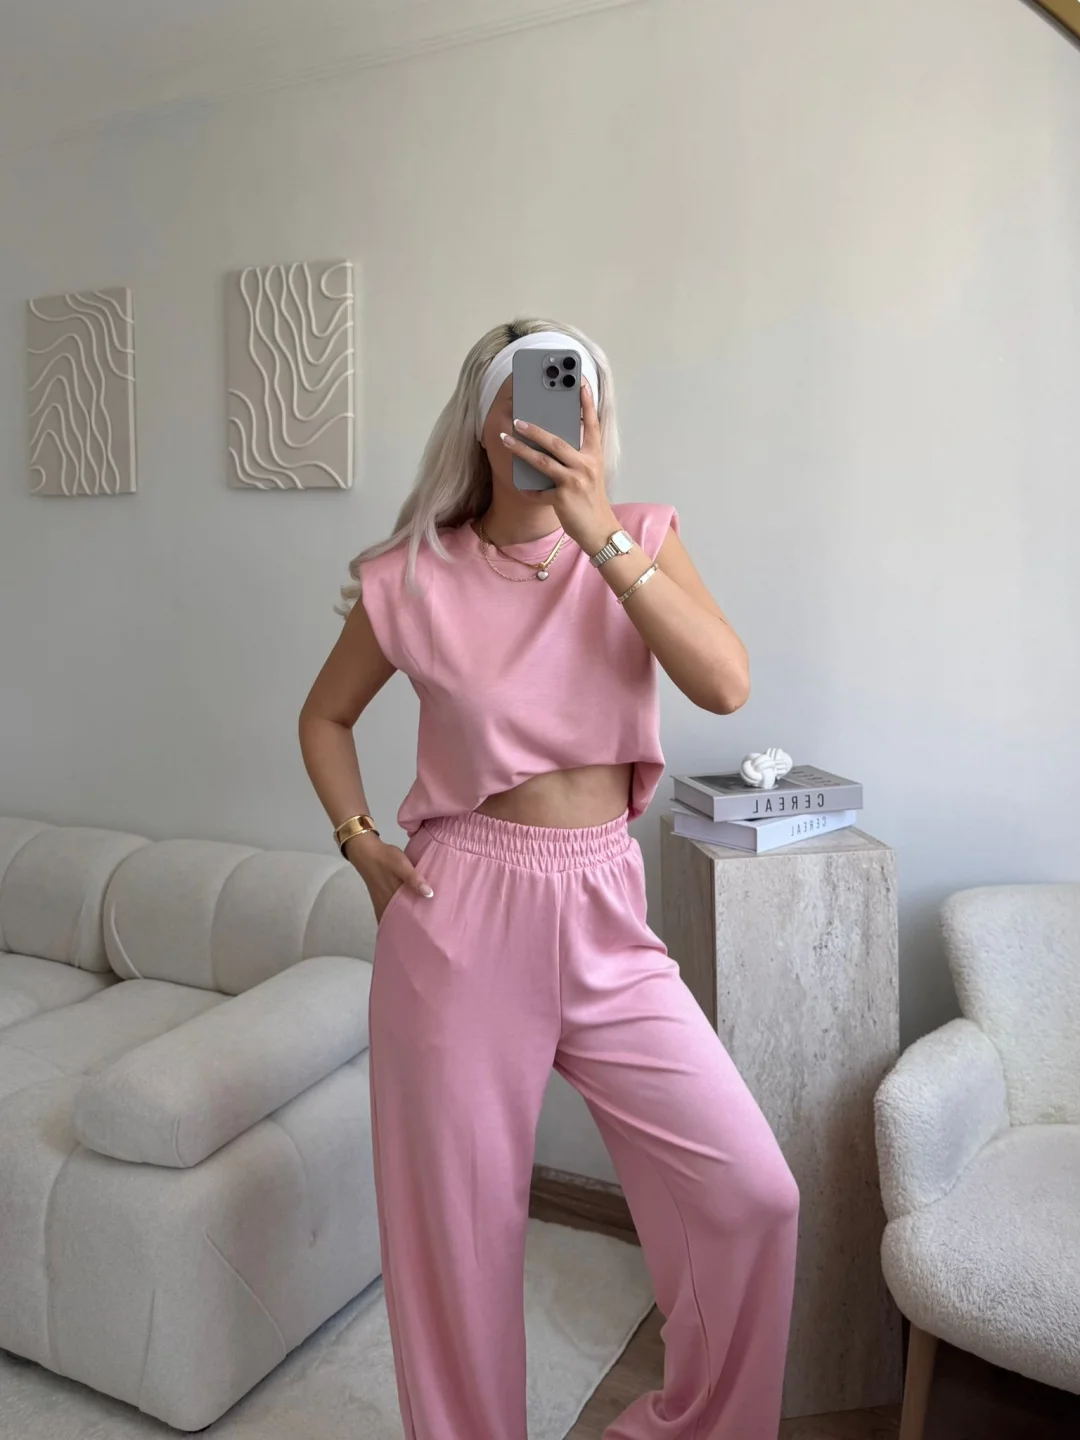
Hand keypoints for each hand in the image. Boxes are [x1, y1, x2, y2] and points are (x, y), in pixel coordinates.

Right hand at [343, 833, 433, 923]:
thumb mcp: (402, 865)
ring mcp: (381, 901)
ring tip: (419, 927)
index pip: (402, 920)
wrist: (367, 851)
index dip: (412, 929)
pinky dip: (397, 915)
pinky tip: (406, 915)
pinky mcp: (380, 897)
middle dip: (410, 927)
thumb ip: (414, 879)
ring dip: (403, 922)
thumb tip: (430, 895)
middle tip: (426, 932)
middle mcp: (385, 904)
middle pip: (398, 921)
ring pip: (393, 917)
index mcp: (392, 898)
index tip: (426, 934)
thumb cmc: (385, 858)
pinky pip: (389, 911)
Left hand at [499, 379, 617, 554]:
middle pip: (557, 441)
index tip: (580, 381)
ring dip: (521, 449)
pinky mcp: (563, 499)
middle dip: (534, 428)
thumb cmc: (591, 499)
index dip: (586, 402)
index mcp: (594, 455)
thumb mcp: (590, 472)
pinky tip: (519, 486)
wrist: (600, 530)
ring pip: (543, 461)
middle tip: (517, 417)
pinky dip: (528, 490)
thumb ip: (576, 455)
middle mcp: (586, 465)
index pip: (591, 423)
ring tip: (505, 438)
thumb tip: (552, 438)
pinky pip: (539, 492)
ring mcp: (574, 482)